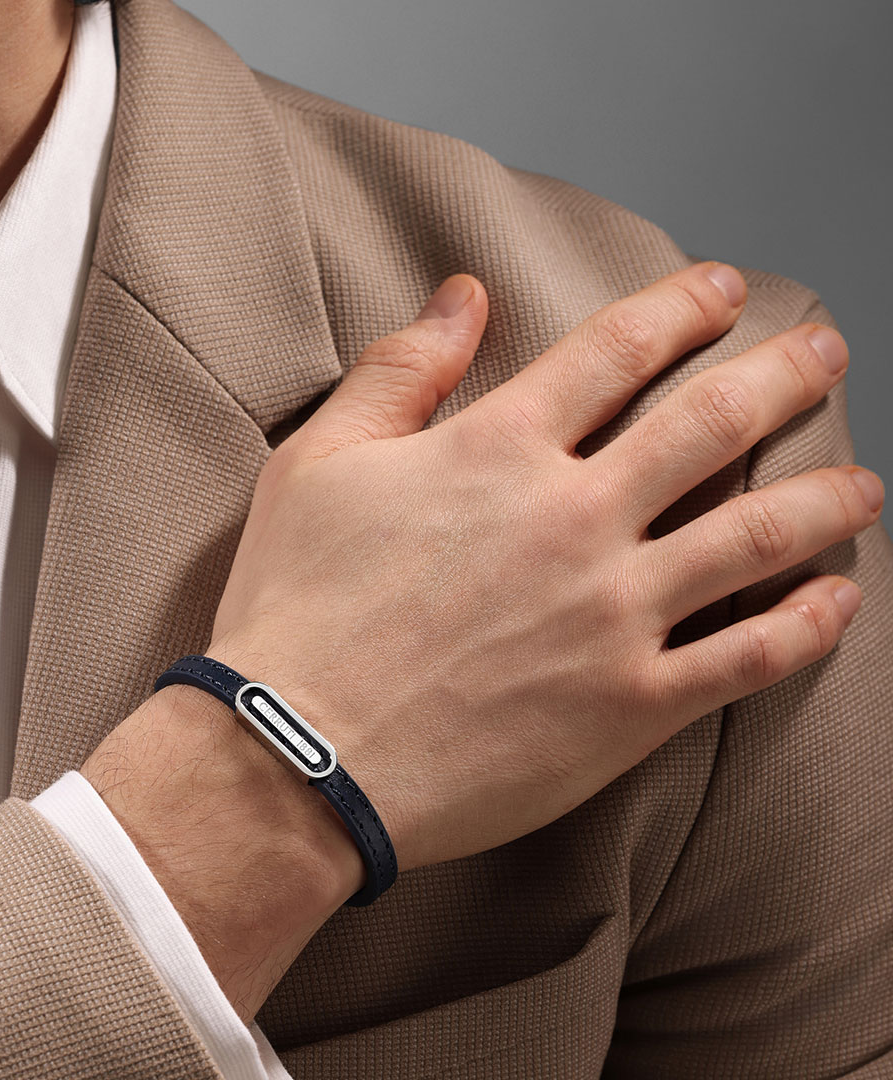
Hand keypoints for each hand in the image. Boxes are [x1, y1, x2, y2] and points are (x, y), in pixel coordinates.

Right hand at [207, 262, 882, 874]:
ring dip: (825, 496)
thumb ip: (396, 371)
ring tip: (865, 480)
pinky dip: (808, 624)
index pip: (616, 350)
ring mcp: (612, 614)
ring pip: (757, 534)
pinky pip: (748, 657)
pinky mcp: (628, 706)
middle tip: (825, 348)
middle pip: (711, 421)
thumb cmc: (295, 608)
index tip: (724, 287)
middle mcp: (573, 516)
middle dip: (782, 372)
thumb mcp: (317, 464)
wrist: (298, 756)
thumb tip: (460, 294)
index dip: (680, 306)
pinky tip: (840, 598)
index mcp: (499, 450)